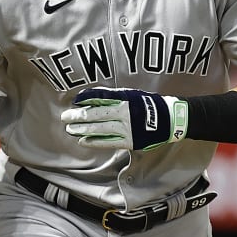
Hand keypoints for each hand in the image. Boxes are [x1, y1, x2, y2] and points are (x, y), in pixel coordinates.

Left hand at [62, 87, 186, 150]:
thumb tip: (93, 97)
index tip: (75, 100)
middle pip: (96, 114)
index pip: (101, 97)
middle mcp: (124, 112)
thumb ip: (114, 96)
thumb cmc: (149, 105)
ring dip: (82, 129)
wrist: (170, 119)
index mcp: (125, 98)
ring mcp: (126, 128)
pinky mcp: (129, 141)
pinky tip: (83, 140)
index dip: (86, 98)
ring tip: (70, 129)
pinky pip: (108, 142)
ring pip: (100, 129)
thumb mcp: (132, 94)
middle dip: (78, 116)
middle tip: (65, 117)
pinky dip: (94, 141)